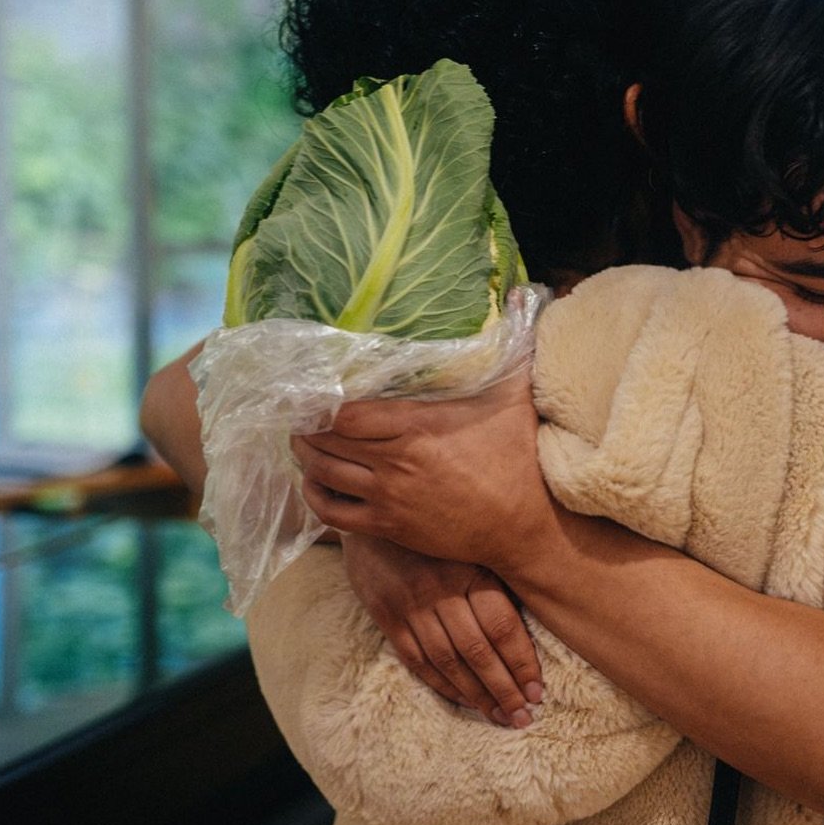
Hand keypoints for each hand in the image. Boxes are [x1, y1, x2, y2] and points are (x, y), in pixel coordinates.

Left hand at [292, 374, 551, 570]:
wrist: (525, 527)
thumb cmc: (521, 461)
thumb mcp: (517, 400)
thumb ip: (514, 349)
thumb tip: (523, 297)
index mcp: (417, 426)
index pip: (346, 412)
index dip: (321, 402)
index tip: (314, 391)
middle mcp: (395, 462)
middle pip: (326, 441)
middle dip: (306, 427)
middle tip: (298, 414)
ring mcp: (389, 498)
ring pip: (323, 474)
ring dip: (306, 457)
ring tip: (303, 442)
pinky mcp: (390, 527)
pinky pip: (333, 514)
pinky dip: (316, 496)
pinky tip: (317, 483)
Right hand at [340, 533, 543, 727]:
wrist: (379, 509)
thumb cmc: (442, 528)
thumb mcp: (475, 541)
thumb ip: (501, 572)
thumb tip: (549, 603)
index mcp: (471, 568)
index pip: (503, 627)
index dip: (523, 663)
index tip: (539, 691)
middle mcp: (440, 589)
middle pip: (478, 651)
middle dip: (504, 689)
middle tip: (523, 716)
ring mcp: (410, 604)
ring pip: (448, 661)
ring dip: (476, 695)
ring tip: (500, 716)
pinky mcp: (386, 614)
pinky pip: (416, 659)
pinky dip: (441, 684)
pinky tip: (464, 700)